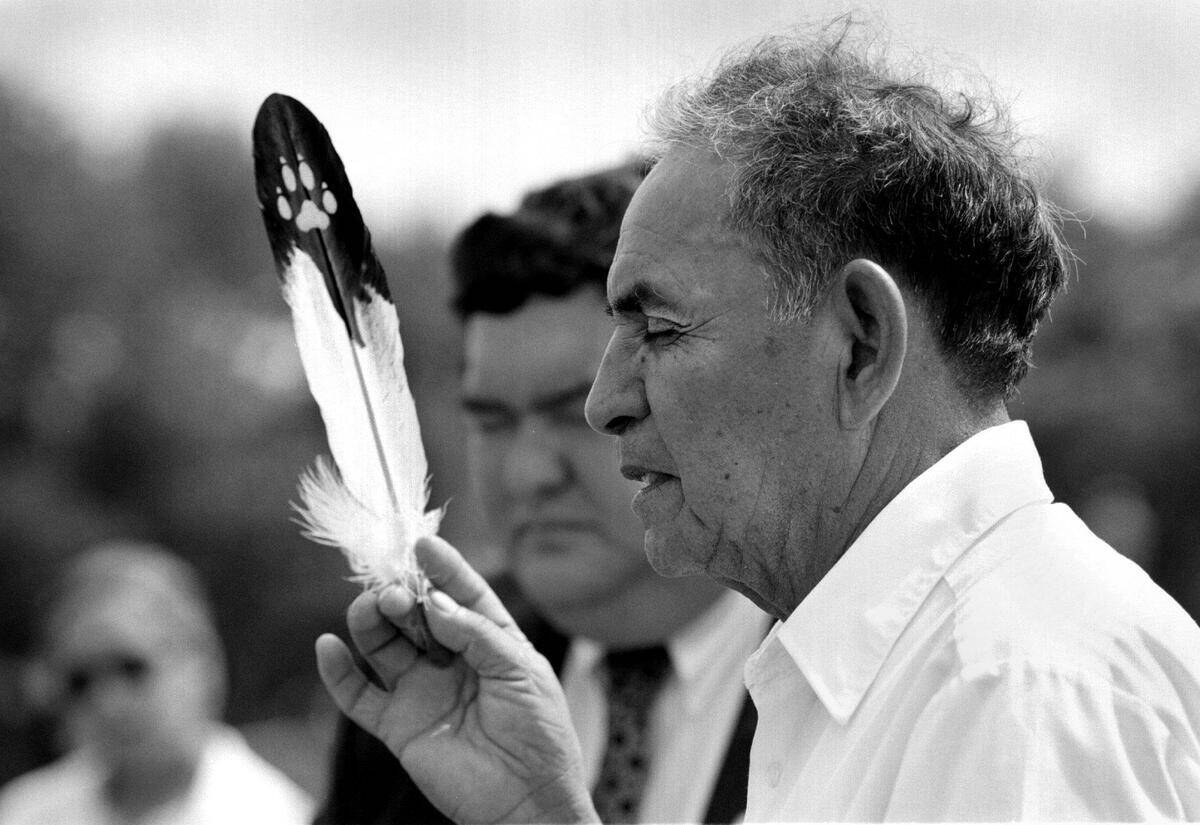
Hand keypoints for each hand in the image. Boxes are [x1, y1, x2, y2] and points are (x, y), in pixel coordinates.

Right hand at [316, 535, 597, 824]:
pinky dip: (338, 671)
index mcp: (489, 640)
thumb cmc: (540, 734)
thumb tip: (436, 606)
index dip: (443, 568)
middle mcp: (451, 660)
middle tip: (397, 590)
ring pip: (384, 644)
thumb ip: (477, 635)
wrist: (529, 802)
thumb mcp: (521, 672)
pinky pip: (358, 695)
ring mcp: (422, 691)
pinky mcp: (398, 725)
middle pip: (416, 614)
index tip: (422, 544)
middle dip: (403, 594)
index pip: (462, 594)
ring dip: (372, 621)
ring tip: (373, 608)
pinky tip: (328, 646)